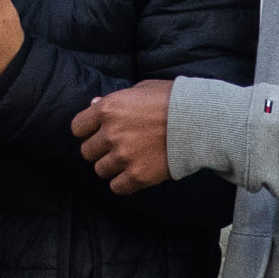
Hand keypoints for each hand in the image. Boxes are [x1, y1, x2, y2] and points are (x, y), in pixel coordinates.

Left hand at [75, 79, 177, 193]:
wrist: (200, 121)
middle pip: (87, 152)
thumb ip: (114, 100)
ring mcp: (123, 156)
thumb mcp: (141, 90)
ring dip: (111, 167)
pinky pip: (116, 187)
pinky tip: (134, 174)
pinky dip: (123, 183)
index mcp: (109, 109)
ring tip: (129, 160)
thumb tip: (93, 105)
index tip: (99, 133)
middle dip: (100, 150)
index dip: (87, 131)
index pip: (78, 128)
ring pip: (100, 170)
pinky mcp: (137, 176)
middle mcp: (111, 134)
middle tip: (117, 147)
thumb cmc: (173, 101)